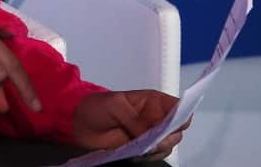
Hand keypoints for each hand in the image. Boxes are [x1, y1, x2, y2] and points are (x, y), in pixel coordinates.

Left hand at [73, 89, 191, 161]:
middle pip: (177, 130)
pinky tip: (136, 155)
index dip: (182, 115)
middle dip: (168, 137)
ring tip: (140, 149)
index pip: (178, 107)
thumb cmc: (97, 107)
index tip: (173, 126)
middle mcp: (155, 118)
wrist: (79, 124)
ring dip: (158, 150)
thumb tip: (149, 133)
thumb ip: (134, 119)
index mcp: (153, 101)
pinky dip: (149, 157)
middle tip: (153, 142)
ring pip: (168, 145)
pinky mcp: (140, 148)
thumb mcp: (115, 105)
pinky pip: (154, 155)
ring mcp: (149, 134)